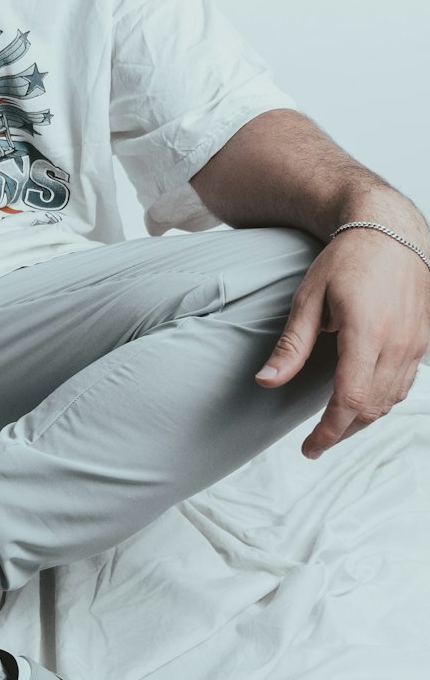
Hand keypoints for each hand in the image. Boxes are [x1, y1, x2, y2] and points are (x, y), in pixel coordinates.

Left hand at [255, 220, 429, 457]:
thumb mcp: (308, 299)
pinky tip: (361, 403)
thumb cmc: (345, 261)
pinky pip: (406, 384)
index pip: (349, 399)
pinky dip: (382, 401)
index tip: (310, 448)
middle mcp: (398, 342)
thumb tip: (266, 382)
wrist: (390, 231)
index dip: (329, 430)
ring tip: (334, 427)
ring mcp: (416, 342)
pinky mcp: (424, 340)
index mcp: (367, 333)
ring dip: (363, 420)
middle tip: (315, 445)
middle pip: (372, 407)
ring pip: (391, 400)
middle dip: (342, 432)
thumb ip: (290, 345)